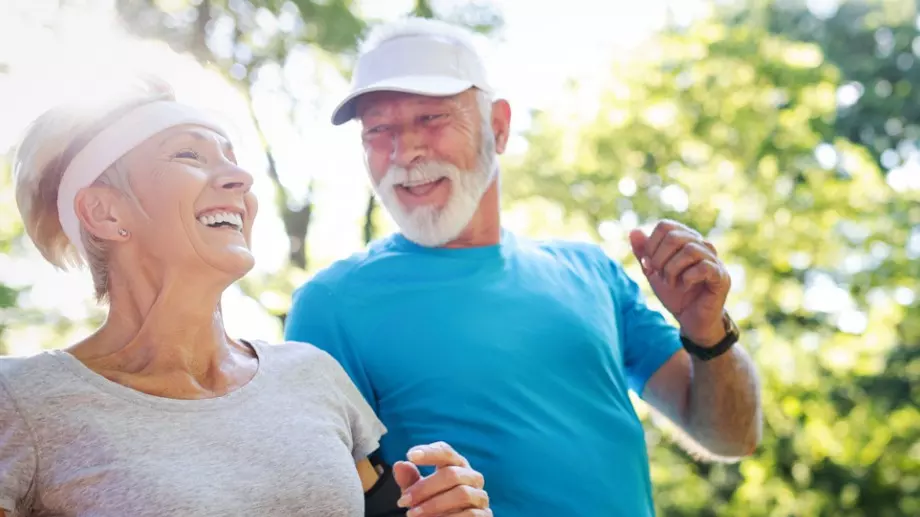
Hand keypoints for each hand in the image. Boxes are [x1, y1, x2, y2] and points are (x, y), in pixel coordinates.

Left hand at [393, 441, 490, 516]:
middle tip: (403, 501)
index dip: (429, 452)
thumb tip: (399, 465)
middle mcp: (472, 477)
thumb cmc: (434, 506)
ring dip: (434, 504)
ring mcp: (480, 496)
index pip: (445, 452)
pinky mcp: (485, 515)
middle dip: (424, 487)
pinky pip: (470, 514)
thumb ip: (410, 480)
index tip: (410, 455)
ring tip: (412, 514)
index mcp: (456, 465)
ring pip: (461, 493)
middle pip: (451, 474)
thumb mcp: (418, 494)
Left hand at [629, 220, 730, 345]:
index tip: (650, 265)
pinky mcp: (721, 276)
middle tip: (659, 275)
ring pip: (689, 250)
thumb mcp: (653, 272)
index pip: (665, 226)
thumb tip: (633, 231)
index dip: (651, 245)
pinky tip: (684, 286)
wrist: (690, 319)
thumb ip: (643, 252)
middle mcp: (702, 245)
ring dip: (672, 269)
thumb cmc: (675, 294)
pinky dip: (687, 278)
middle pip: (674, 237)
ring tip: (671, 283)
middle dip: (659, 258)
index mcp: (686, 240)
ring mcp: (714, 260)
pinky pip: (703, 267)